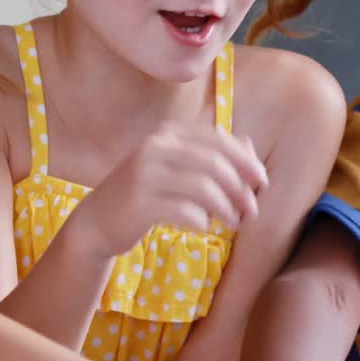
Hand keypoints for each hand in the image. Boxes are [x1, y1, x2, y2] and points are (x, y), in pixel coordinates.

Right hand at [65, 123, 267, 258]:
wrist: (97, 221)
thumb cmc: (146, 193)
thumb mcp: (176, 168)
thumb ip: (211, 154)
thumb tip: (250, 147)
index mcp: (169, 134)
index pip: (219, 141)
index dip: (246, 162)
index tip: (262, 183)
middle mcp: (156, 147)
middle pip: (215, 164)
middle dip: (241, 189)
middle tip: (252, 211)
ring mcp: (144, 174)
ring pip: (203, 188)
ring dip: (227, 208)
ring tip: (234, 223)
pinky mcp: (139, 203)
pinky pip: (185, 211)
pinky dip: (202, 220)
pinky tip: (205, 226)